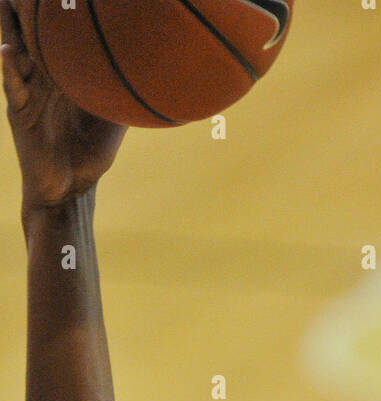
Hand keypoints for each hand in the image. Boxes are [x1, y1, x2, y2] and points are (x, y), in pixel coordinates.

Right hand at [1, 0, 124, 211]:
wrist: (71, 189)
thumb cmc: (91, 154)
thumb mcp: (113, 119)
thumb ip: (122, 94)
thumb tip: (152, 76)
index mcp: (64, 73)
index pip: (58, 35)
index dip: (56, 13)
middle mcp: (42, 76)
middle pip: (31, 32)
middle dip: (27, 8)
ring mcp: (28, 90)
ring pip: (15, 49)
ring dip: (9, 25)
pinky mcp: (19, 110)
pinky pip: (12, 85)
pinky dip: (9, 68)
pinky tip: (7, 52)